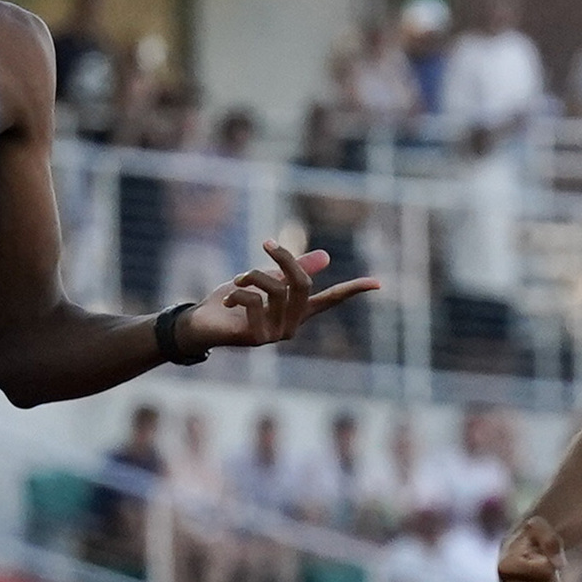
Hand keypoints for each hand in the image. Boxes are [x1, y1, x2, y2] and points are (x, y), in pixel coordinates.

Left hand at [180, 240, 381, 353]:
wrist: (201, 325)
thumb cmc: (230, 303)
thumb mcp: (262, 280)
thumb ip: (289, 271)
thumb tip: (326, 257)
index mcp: (296, 311)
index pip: (331, 300)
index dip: (353, 291)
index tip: (379, 283)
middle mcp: (291, 325)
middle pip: (302, 283)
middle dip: (284, 257)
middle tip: (265, 243)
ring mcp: (276, 334)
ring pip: (276, 289)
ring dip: (253, 276)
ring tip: (238, 280)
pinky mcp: (257, 338)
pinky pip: (255, 301)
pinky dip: (239, 293)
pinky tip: (229, 300)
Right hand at [496, 515, 564, 581]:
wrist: (521, 551)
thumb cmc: (532, 536)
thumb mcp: (541, 527)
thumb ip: (551, 540)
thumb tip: (559, 565)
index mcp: (504, 565)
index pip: (545, 572)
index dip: (549, 563)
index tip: (537, 556)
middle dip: (554, 577)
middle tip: (544, 569)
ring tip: (543, 579)